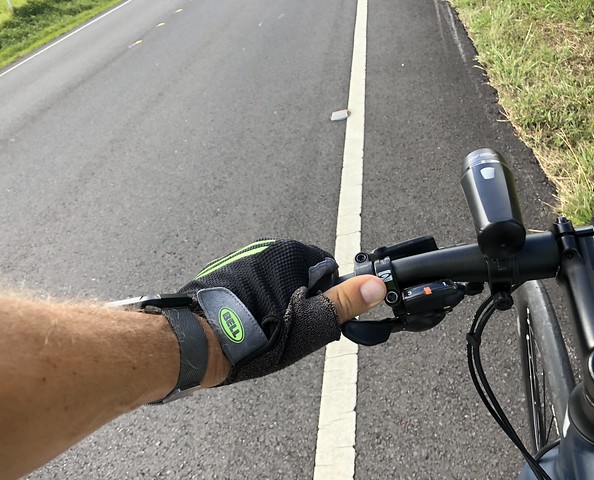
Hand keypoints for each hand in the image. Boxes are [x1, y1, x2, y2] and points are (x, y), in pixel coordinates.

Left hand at [179, 239, 385, 382]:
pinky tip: (247, 326)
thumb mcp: (311, 323)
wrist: (199, 343)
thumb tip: (376, 284)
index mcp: (292, 253)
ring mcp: (243, 260)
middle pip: (301, 278)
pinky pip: (252, 289)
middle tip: (288, 331)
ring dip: (276, 305)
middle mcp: (266, 249)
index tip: (312, 321)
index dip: (325, 300)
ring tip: (265, 331)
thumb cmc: (257, 336)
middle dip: (299, 302)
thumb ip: (345, 301)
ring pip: (276, 285)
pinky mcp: (224, 274)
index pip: (327, 273)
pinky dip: (254, 305)